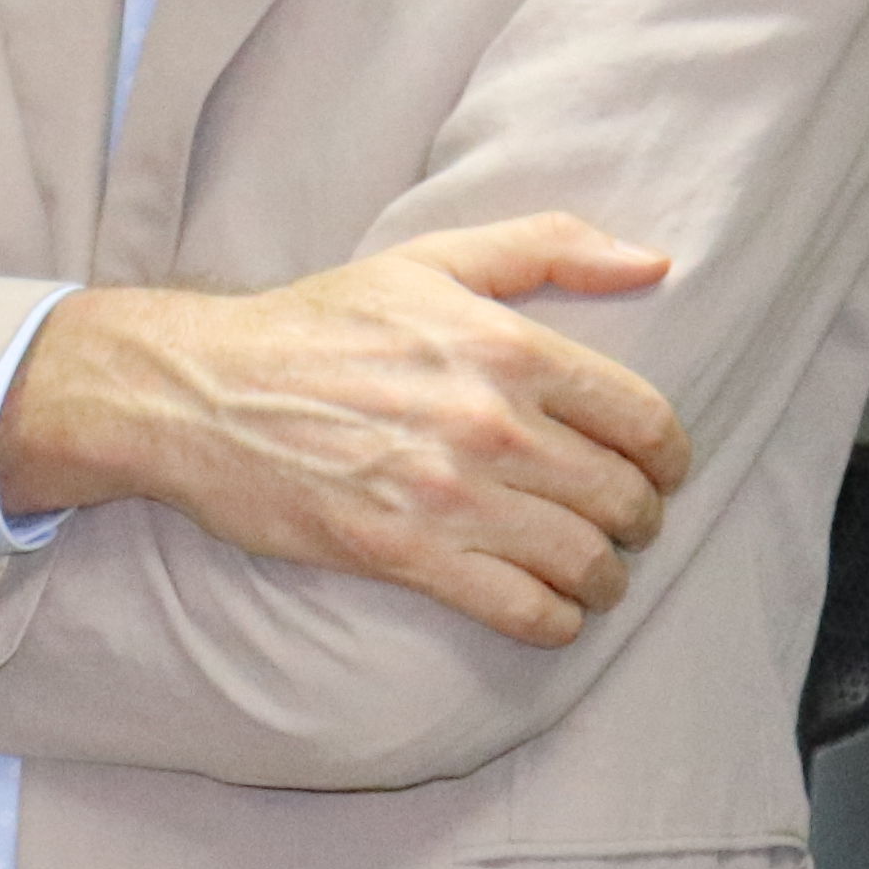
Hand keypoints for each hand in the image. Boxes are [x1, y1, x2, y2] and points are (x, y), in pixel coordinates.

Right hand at [0, 214, 689, 644]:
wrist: (200, 393)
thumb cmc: (316, 323)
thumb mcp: (429, 259)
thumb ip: (549, 246)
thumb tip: (655, 262)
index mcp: (508, 346)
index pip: (644, 419)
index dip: (668, 456)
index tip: (657, 471)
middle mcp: (492, 423)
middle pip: (623, 498)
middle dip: (639, 521)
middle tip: (622, 527)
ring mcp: (450, 495)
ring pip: (582, 561)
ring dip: (604, 579)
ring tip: (593, 576)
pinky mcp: (404, 554)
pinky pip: (521, 609)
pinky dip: (554, 622)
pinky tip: (549, 612)